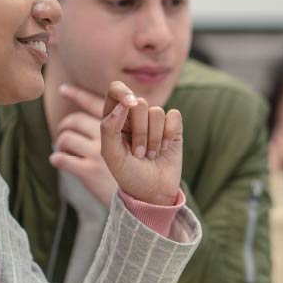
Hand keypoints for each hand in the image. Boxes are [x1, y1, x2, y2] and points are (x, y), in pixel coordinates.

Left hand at [53, 82, 181, 205]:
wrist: (152, 192)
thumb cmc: (128, 175)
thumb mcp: (111, 155)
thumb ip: (109, 128)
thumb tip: (123, 104)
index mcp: (114, 118)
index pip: (115, 90)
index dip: (123, 92)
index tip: (129, 104)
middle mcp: (134, 116)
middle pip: (140, 103)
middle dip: (140, 131)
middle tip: (138, 152)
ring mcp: (154, 121)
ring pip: (157, 112)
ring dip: (154, 139)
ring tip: (150, 154)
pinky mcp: (172, 127)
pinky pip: (173, 116)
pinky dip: (168, 134)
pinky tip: (164, 148)